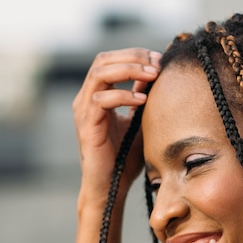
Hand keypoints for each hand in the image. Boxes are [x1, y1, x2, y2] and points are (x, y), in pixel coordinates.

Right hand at [72, 48, 160, 206]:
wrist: (111, 187)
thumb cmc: (124, 157)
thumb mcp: (139, 121)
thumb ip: (144, 97)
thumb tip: (156, 73)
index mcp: (97, 95)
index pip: (111, 60)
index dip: (134, 55)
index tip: (159, 59)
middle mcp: (86, 99)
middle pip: (103, 60)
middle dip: (133, 57)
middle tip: (157, 62)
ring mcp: (84, 111)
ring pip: (100, 74)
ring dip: (129, 70)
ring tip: (152, 75)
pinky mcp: (87, 126)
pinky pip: (101, 100)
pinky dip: (124, 95)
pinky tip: (143, 100)